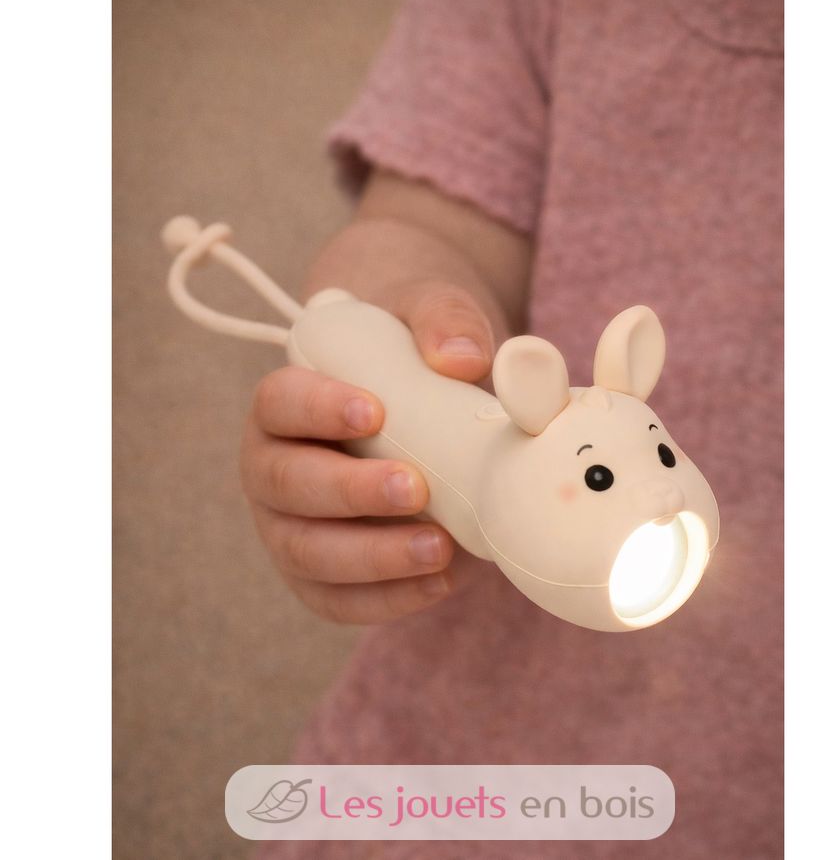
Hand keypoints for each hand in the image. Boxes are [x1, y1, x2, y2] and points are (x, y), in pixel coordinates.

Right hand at [240, 279, 493, 623]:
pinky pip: (338, 601)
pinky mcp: (320, 576)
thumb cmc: (414, 362)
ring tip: (441, 549)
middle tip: (417, 488)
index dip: (317, 409)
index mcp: (284, 404)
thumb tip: (461, 359)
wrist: (425, 416)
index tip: (375, 412)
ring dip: (372, 556)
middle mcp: (272, 468)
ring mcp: (288, 527)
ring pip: (307, 553)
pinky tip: (441, 582)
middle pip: (287, 484)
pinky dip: (387, 600)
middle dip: (349, 491)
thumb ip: (445, 320)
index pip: (279, 403)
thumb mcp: (430, 319)